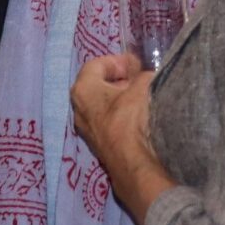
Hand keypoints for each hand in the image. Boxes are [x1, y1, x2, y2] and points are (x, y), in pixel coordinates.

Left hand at [71, 54, 173, 224]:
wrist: (134, 163)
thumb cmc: (133, 118)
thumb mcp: (144, 86)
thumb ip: (143, 76)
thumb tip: (146, 77)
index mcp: (83, 91)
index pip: (96, 64)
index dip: (118, 61)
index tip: (136, 64)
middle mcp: (78, 110)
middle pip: (98, 85)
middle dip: (120, 79)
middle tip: (140, 77)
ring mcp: (87, 130)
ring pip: (103, 105)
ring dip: (122, 97)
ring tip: (143, 95)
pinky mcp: (99, 145)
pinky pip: (108, 121)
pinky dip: (122, 113)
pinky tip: (140, 115)